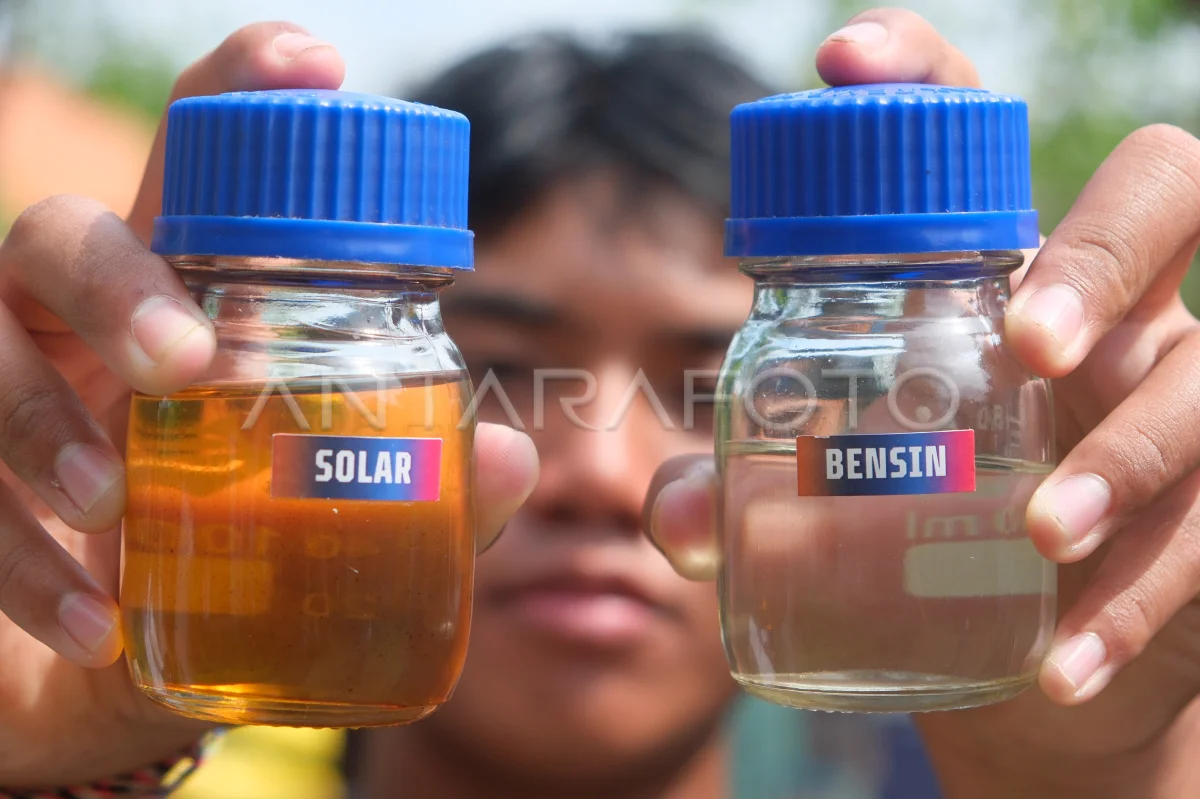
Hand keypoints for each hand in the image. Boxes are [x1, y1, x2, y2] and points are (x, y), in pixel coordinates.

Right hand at [0, 23, 537, 786]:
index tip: (316, 63)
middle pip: (63, 232)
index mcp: (181, 305)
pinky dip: (14, 560)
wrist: (92, 676)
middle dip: (120, 278)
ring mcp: (6, 388)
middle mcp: (78, 328)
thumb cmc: (213, 573)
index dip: (240, 96)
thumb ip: (410, 501)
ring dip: (41, 423)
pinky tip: (88, 622)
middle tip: (185, 361)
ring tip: (110, 505)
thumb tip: (504, 458)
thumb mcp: (313, 536)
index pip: (202, 178)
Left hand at [646, 9, 1199, 797]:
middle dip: (1098, 249)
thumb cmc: (927, 547)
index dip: (926, 78)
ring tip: (1038, 535)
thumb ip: (744, 498)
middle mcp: (1105, 313)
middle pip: (1161, 191)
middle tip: (1025, 340)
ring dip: (1122, 455)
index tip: (842, 64)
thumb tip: (677, 516)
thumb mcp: (829, 510)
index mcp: (992, 281)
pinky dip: (1139, 598)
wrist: (1036, 658)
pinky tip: (1062, 663)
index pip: (974, 145)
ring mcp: (1175, 398)